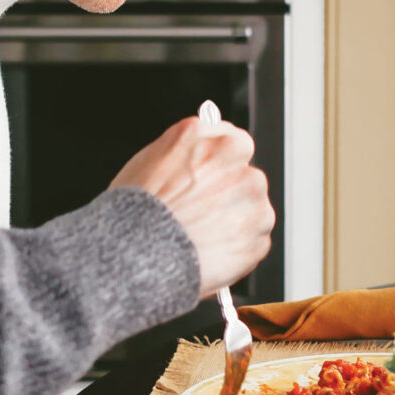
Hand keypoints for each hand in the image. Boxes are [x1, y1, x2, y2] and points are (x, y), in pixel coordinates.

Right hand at [108, 117, 274, 296]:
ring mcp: (256, 208)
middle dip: (227, 194)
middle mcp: (245, 171)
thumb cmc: (136, 207)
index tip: (206, 179)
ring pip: (251, 211)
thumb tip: (206, 140)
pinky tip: (207, 250)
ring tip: (197, 234)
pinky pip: (252, 242)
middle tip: (196, 211)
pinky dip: (235, 248)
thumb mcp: (156, 153)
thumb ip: (192, 144)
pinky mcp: (258, 242)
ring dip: (233, 220)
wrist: (136, 254)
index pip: (235, 144)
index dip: (218, 165)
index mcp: (224, 144)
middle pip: (245, 179)